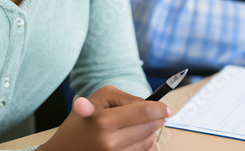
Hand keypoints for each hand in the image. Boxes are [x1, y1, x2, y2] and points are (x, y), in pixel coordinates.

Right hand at [40, 85, 169, 150]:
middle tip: (157, 115)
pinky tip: (137, 139)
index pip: (143, 113)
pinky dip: (144, 146)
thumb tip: (148, 104)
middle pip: (149, 129)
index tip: (166, 108)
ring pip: (149, 144)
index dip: (159, 109)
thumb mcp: (97, 99)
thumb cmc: (79, 123)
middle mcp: (110, 142)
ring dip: (150, 133)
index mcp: (104, 121)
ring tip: (141, 127)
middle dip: (156, 120)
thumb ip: (124, 97)